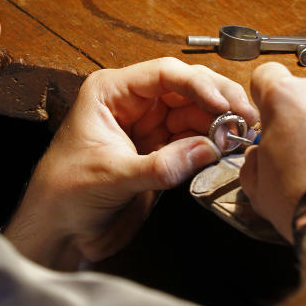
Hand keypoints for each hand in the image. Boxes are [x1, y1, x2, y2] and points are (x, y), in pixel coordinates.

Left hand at [5, 57, 256, 268]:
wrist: (57, 231)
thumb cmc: (64, 194)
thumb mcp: (112, 177)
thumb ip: (161, 165)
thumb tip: (207, 149)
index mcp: (111, 92)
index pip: (163, 74)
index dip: (199, 86)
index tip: (225, 105)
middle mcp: (132, 103)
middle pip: (186, 87)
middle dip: (218, 99)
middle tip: (247, 116)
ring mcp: (147, 126)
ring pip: (195, 111)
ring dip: (220, 121)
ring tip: (244, 134)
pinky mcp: (159, 151)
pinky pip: (193, 138)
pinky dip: (213, 142)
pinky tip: (229, 147)